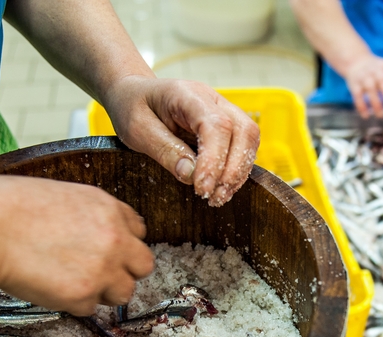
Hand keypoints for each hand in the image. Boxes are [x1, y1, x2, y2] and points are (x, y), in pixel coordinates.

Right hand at [0, 176, 153, 314]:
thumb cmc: (12, 209)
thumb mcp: (64, 196)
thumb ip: (91, 217)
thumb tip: (98, 234)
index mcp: (110, 209)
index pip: (138, 231)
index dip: (122, 243)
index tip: (107, 250)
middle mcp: (115, 238)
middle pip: (143, 265)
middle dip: (124, 271)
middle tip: (98, 273)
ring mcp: (103, 269)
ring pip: (124, 292)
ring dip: (103, 292)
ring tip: (72, 281)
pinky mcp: (84, 295)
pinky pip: (91, 308)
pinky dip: (74, 304)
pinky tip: (51, 286)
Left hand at [103, 76, 259, 206]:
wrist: (134, 93)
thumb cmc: (133, 107)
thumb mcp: (137, 129)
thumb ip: (164, 150)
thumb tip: (190, 175)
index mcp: (187, 94)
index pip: (216, 124)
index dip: (214, 159)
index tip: (202, 187)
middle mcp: (213, 100)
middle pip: (244, 130)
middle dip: (234, 168)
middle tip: (213, 196)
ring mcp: (223, 111)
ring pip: (249, 139)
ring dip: (238, 172)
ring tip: (217, 197)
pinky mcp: (225, 127)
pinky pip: (243, 147)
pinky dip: (236, 170)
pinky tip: (220, 188)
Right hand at [343, 54, 382, 118]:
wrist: (357, 62)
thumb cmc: (378, 73)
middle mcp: (376, 70)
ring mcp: (364, 76)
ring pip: (370, 89)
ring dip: (376, 103)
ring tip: (381, 115)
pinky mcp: (354, 84)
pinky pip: (357, 95)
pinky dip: (361, 106)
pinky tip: (366, 115)